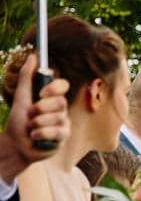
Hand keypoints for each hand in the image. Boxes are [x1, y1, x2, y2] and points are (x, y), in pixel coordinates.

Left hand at [0, 54, 69, 180]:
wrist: (16, 144)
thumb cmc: (18, 121)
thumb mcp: (21, 97)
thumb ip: (27, 77)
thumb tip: (33, 56)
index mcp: (51, 98)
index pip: (63, 85)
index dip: (55, 87)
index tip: (41, 93)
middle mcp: (60, 110)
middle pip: (61, 102)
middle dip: (41, 109)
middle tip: (30, 115)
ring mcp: (64, 124)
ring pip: (58, 118)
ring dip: (38, 123)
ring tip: (31, 128)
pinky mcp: (64, 137)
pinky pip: (57, 131)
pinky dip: (41, 134)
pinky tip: (35, 137)